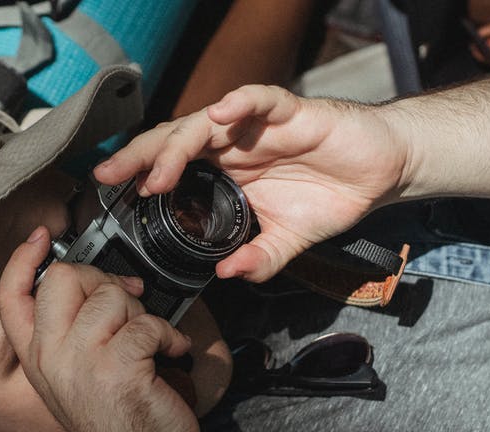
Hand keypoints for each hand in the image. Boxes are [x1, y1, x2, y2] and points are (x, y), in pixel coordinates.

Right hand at [0, 227, 200, 431]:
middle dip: (103, 281)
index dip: (21, 260)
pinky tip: (172, 355)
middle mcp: (50, 357)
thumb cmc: (123, 421)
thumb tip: (107, 284)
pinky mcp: (117, 368)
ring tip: (151, 345)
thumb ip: (76, 331)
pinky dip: (170, 336)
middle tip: (127, 309)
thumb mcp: (81, 374)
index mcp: (37, 357)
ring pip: (111, 297)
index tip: (41, 236)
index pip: (10, 297)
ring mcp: (80, 362)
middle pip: (62, 279)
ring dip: (142, 315)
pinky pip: (146, 323)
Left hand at [94, 85, 408, 281]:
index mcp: (227, 169)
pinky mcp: (292, 111)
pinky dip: (241, 102)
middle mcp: (235, 142)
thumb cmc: (332, 196)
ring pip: (207, 121)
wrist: (380, 173)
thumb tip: (229, 275)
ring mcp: (259, 125)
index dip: (140, 174)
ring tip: (160, 172)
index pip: (172, 166)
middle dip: (140, 156)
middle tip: (111, 176)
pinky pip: (261, 99)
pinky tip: (225, 113)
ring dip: (179, 145)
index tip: (109, 192)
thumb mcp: (290, 241)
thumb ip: (260, 259)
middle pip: (175, 139)